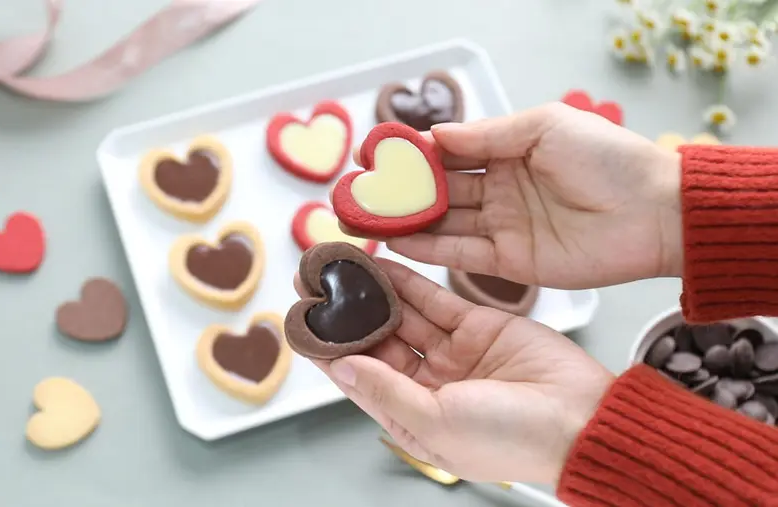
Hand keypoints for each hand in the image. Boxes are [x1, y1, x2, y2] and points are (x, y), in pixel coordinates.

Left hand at [295, 259, 613, 483]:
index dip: (330, 350)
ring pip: (403, 315)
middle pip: (377, 341)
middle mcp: (429, 384)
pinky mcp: (478, 326)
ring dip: (373, 292)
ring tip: (342, 267)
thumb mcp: (436, 422)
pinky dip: (408, 281)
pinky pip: (435, 298)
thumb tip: (342, 366)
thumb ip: (386, 391)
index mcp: (414, 416)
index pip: (360, 377)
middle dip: (346, 315)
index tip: (303, 323)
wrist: (583, 420)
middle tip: (316, 285)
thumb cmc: (513, 441)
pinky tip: (382, 264)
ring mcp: (454, 353)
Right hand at [352, 103, 682, 288]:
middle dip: (401, 193)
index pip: (451, 152)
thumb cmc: (608, 159)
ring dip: (407, 223)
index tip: (377, 156)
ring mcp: (504, 227)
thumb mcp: (545, 127)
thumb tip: (436, 135)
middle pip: (441, 191)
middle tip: (360, 194)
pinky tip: (398, 243)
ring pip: (445, 224)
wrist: (655, 214)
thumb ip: (488, 135)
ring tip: (366, 221)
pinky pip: (462, 255)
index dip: (414, 155)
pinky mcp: (511, 262)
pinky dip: (430, 250)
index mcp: (510, 150)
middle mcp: (501, 189)